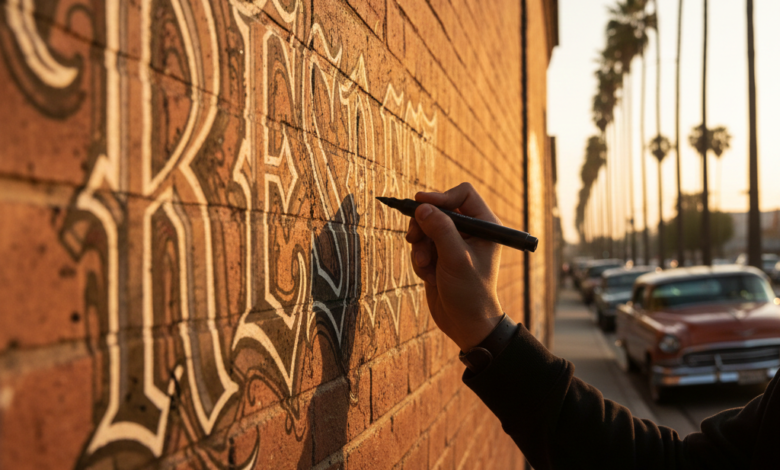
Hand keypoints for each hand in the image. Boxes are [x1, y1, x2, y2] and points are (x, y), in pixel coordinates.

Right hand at [405, 183, 504, 350]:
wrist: (465, 324)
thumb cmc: (470, 292)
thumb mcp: (456, 259)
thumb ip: (440, 230)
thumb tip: (422, 207)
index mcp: (485, 226)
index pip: (463, 194)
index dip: (441, 196)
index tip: (420, 203)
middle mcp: (470, 231)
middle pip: (439, 209)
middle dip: (425, 225)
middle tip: (414, 238)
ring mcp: (453, 243)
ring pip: (426, 228)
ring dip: (420, 246)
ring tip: (425, 265)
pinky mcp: (439, 256)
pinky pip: (421, 246)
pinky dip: (420, 259)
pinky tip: (429, 276)